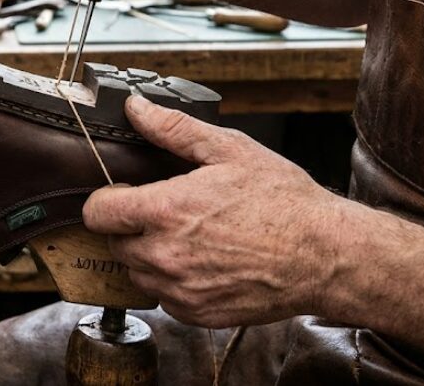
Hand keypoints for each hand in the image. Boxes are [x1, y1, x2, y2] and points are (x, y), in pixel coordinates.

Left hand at [83, 95, 353, 327]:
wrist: (326, 256)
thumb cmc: (284, 202)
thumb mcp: (230, 150)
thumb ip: (174, 129)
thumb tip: (138, 110)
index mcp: (166, 211)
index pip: (97, 212)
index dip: (108, 199)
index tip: (127, 194)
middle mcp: (165, 255)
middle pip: (114, 243)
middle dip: (130, 226)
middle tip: (166, 213)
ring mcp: (179, 289)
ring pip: (136, 272)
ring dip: (149, 255)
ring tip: (187, 237)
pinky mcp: (196, 313)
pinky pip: (163, 296)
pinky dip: (173, 281)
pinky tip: (202, 261)